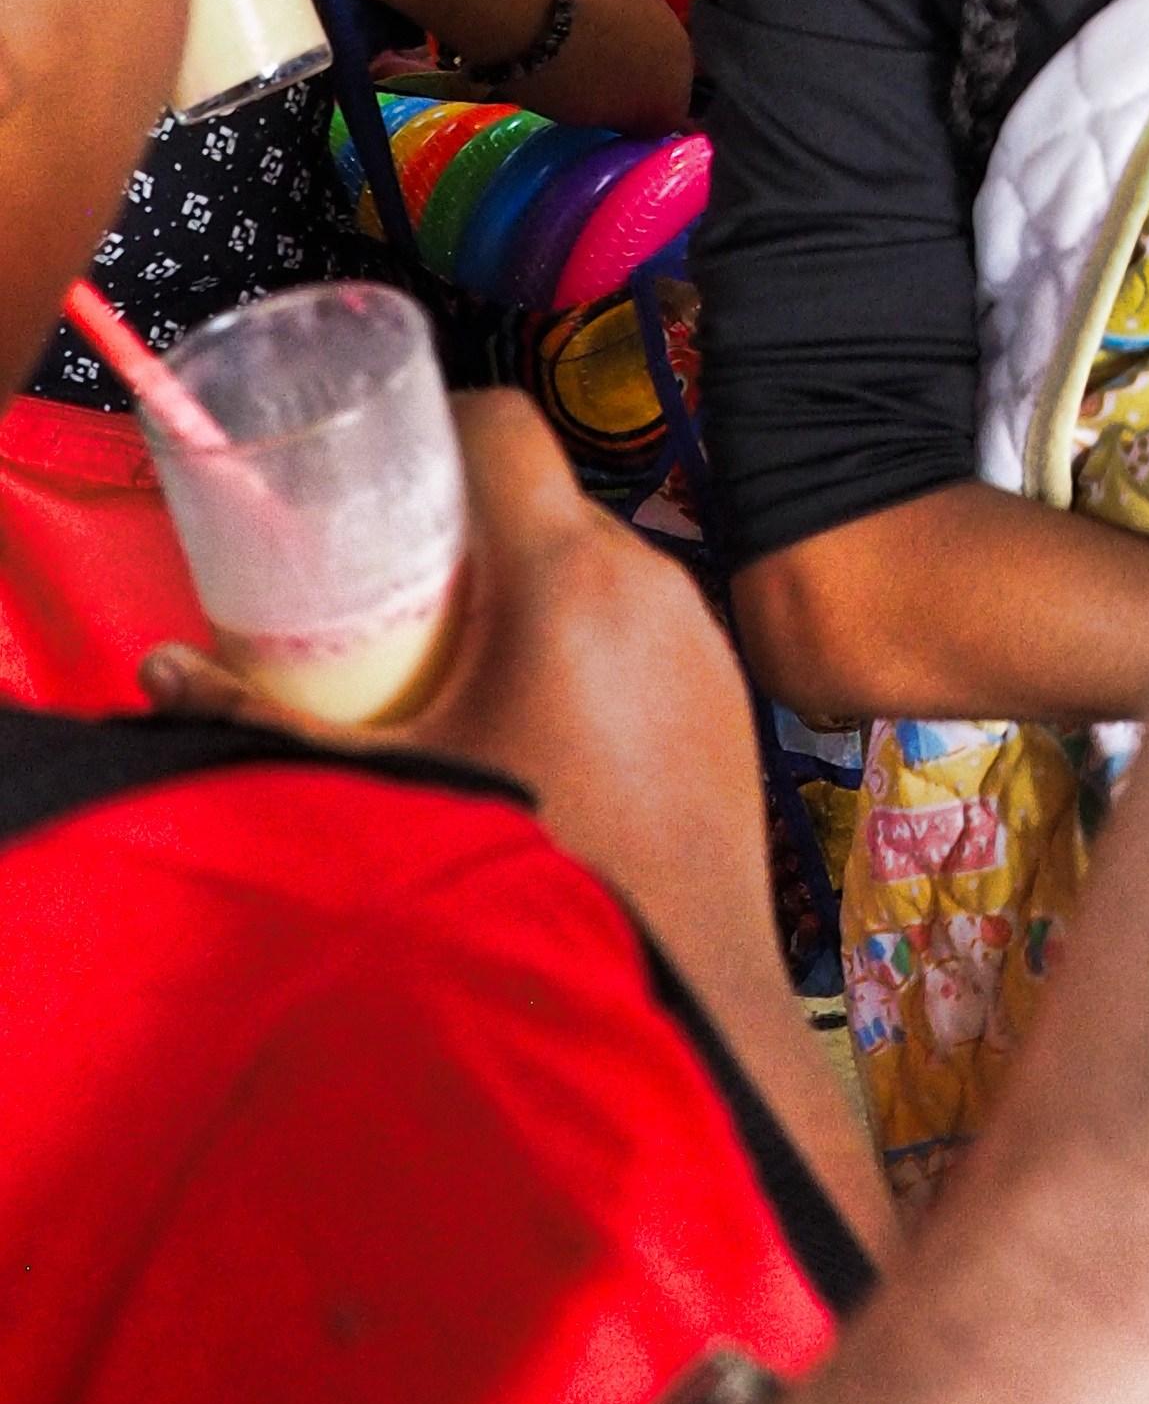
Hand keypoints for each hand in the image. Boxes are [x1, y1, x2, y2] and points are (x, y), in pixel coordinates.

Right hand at [141, 395, 766, 929]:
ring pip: (599, 565)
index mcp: (568, 576)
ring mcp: (701, 632)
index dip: (438, 427)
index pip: (506, 427)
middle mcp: (649, 579)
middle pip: (545, 501)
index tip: (381, 475)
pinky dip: (590, 643)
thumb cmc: (534, 870)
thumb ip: (268, 724)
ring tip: (458, 666)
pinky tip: (541, 717)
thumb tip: (165, 670)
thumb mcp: (385, 788)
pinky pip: (646, 626)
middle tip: (395, 593)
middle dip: (467, 530)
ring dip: (529, 591)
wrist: (677, 976)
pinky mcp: (728, 686)